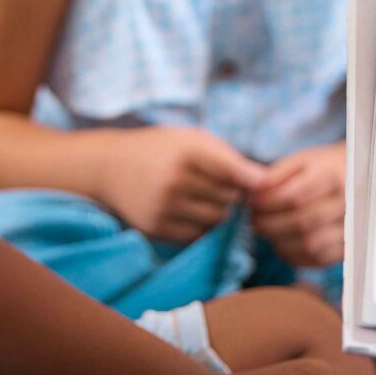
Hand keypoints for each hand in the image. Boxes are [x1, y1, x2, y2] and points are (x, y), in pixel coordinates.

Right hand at [96, 126, 265, 242]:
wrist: (111, 167)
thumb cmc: (163, 149)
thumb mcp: (191, 139)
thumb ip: (226, 157)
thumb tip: (264, 182)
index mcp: (185, 152)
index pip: (229, 169)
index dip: (251, 177)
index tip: (264, 182)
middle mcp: (173, 180)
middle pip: (229, 198)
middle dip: (234, 193)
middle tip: (229, 186)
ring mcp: (163, 207)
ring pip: (217, 220)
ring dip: (222, 212)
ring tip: (211, 197)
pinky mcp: (156, 228)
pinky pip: (197, 235)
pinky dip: (204, 226)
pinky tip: (194, 210)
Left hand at [250, 142, 346, 267]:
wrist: (362, 179)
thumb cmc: (325, 168)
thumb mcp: (302, 160)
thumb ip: (277, 175)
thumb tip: (253, 193)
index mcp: (336, 176)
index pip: (295, 196)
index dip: (267, 203)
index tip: (252, 202)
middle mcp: (349, 203)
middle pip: (302, 222)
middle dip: (270, 224)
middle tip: (254, 220)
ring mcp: (353, 228)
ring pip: (309, 244)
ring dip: (280, 242)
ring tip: (266, 231)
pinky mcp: (350, 247)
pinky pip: (318, 259)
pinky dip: (294, 255)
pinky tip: (283, 244)